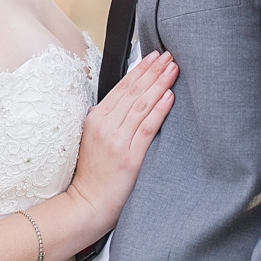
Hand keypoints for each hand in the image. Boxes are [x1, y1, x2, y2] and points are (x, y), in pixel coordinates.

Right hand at [69, 51, 178, 227]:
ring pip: (141, 105)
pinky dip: (159, 110)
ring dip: (159, 84)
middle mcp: (104, 126)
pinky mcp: (129, 157)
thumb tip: (132, 99)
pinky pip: (147, 128)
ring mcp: (116, 141)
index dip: (140, 70)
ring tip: (173, 69)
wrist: (87, 204)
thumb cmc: (93, 174)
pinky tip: (169, 97)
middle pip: (133, 92)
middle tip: (169, 55)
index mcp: (95, 118)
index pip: (121, 87)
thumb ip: (110, 119)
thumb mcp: (94, 139)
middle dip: (153, 71)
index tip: (153, 56)